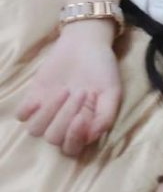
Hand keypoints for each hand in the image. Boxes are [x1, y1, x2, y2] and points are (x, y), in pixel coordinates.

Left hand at [15, 24, 121, 156]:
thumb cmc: (102, 69)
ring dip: (50, 112)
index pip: (72, 148)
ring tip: (65, 90)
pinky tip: (41, 96)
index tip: (83, 114)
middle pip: (54, 138)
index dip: (74, 136)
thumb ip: (106, 116)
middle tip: (81, 91)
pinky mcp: (33, 97)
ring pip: (36, 130)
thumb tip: (91, 137)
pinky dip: (28, 110)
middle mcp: (62, 123)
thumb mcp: (113, 91)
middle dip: (66, 116)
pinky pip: (21, 115)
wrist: (87, 43)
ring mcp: (46, 111)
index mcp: (82, 127)